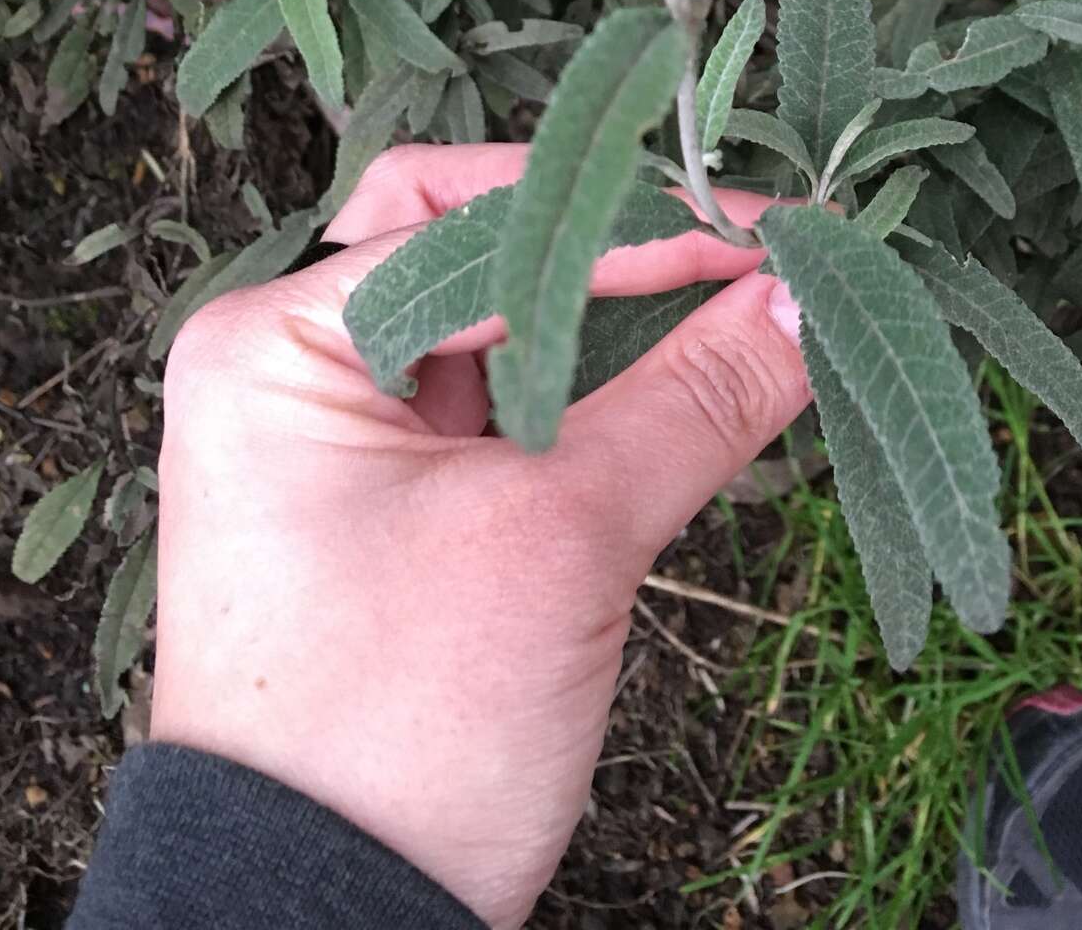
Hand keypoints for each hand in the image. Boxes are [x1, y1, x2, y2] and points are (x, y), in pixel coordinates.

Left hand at [150, 144, 808, 929]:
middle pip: (472, 239)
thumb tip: (803, 300)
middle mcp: (288, 363)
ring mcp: (331, 431)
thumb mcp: (563, 540)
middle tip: (735, 241)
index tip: (766, 230)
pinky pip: (494, 395)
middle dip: (606, 237)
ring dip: (605, 307)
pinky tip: (674, 372)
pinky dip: (584, 380)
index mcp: (277, 342)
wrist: (322, 925)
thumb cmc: (399, 734)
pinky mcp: (384, 494)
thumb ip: (694, 400)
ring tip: (725, 295)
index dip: (636, 221)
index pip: (483, 226)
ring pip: (491, 317)